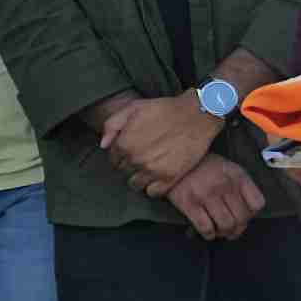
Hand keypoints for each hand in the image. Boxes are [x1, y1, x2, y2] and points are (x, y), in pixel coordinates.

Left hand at [101, 91, 225, 189]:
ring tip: (149, 168)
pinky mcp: (170, 178)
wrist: (197, 115)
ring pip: (135, 185)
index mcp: (124, 144)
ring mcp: (153, 171)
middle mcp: (136, 160)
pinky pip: (153, 192)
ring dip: (139, 178)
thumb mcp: (134, 107)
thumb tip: (103, 145)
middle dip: (130, 165)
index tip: (131, 149)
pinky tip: (158, 176)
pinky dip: (153, 187)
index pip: (113, 159)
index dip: (121, 154)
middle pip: (124, 172)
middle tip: (142, 156)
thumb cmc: (165, 109)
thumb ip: (112, 125)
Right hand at [163, 153, 263, 240]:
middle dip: (238, 229)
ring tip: (220, 231)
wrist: (175, 160)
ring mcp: (207, 194)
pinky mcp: (189, 203)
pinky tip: (208, 232)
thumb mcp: (229, 169)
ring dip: (224, 233)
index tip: (244, 215)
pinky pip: (206, 228)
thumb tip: (248, 214)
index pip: (257, 203)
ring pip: (226, 225)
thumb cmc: (206, 167)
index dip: (252, 214)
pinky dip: (209, 235)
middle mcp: (225, 185)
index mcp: (238, 176)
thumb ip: (241, 187)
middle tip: (232, 230)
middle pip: (242, 218)